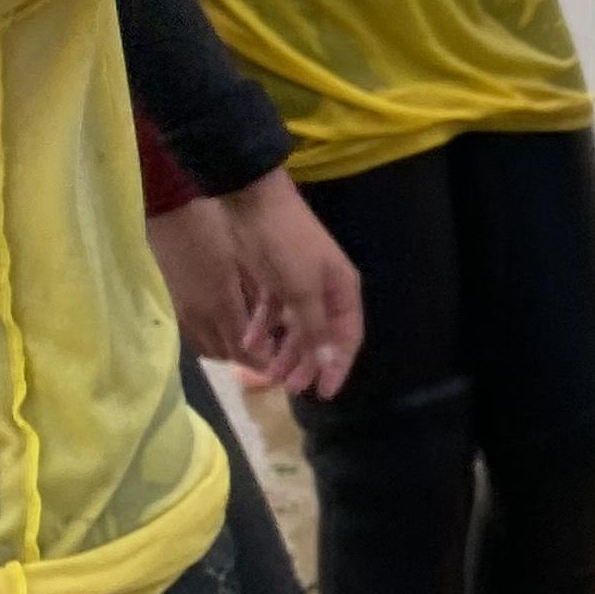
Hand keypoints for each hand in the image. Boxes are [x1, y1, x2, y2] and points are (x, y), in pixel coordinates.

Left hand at [147, 170, 362, 396]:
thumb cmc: (284, 244)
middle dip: (306, 363)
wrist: (251, 198)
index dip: (337, 368)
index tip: (322, 395)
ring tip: (265, 372)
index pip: (347, 339)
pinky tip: (247, 342)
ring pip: (296, 326)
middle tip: (289, 388)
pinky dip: (262, 328)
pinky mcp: (275, 278)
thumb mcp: (301, 290)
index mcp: (342, 291)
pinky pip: (273, 311)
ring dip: (283, 350)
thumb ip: (315, 329)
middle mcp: (325, 290)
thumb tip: (331, 363)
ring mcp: (300, 284)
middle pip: (321, 336)